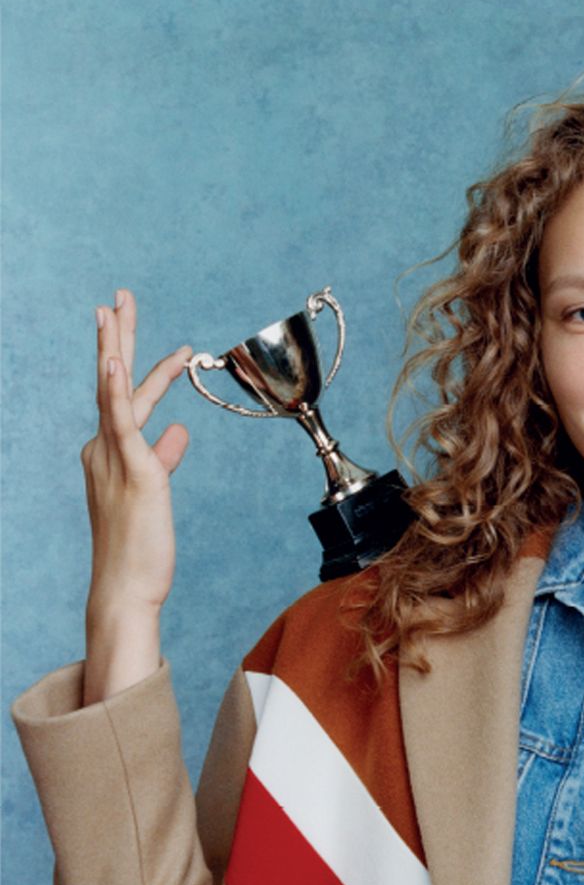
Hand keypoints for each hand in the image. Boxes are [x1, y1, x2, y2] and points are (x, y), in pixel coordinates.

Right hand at [82, 288, 192, 617]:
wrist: (125, 588)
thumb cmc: (139, 548)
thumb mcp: (154, 493)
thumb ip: (164, 457)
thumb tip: (178, 432)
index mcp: (110, 454)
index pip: (123, 397)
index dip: (131, 363)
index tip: (131, 329)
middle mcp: (104, 450)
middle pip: (113, 382)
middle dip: (116, 337)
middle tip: (119, 296)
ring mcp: (115, 459)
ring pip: (115, 392)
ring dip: (116, 348)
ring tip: (117, 308)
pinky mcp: (135, 473)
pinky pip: (121, 425)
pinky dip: (117, 392)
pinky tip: (113, 365)